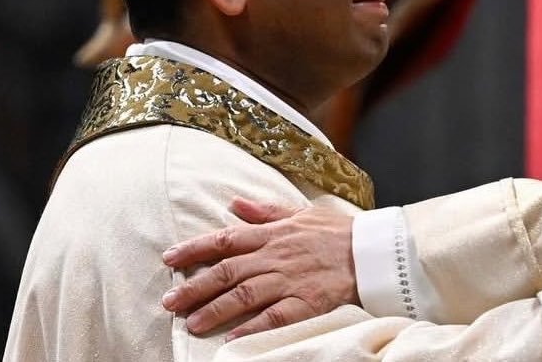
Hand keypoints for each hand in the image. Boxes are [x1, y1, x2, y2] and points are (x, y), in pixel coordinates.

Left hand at [161, 198, 355, 338]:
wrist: (373, 251)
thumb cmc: (336, 232)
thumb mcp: (300, 213)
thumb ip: (264, 211)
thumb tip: (234, 203)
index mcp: (273, 234)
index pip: (225, 239)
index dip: (194, 249)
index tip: (169, 259)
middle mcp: (276, 256)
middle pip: (228, 271)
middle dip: (195, 287)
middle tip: (169, 302)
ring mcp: (290, 280)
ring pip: (245, 295)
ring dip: (216, 309)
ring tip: (192, 323)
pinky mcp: (306, 302)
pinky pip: (275, 316)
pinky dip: (253, 327)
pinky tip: (232, 339)